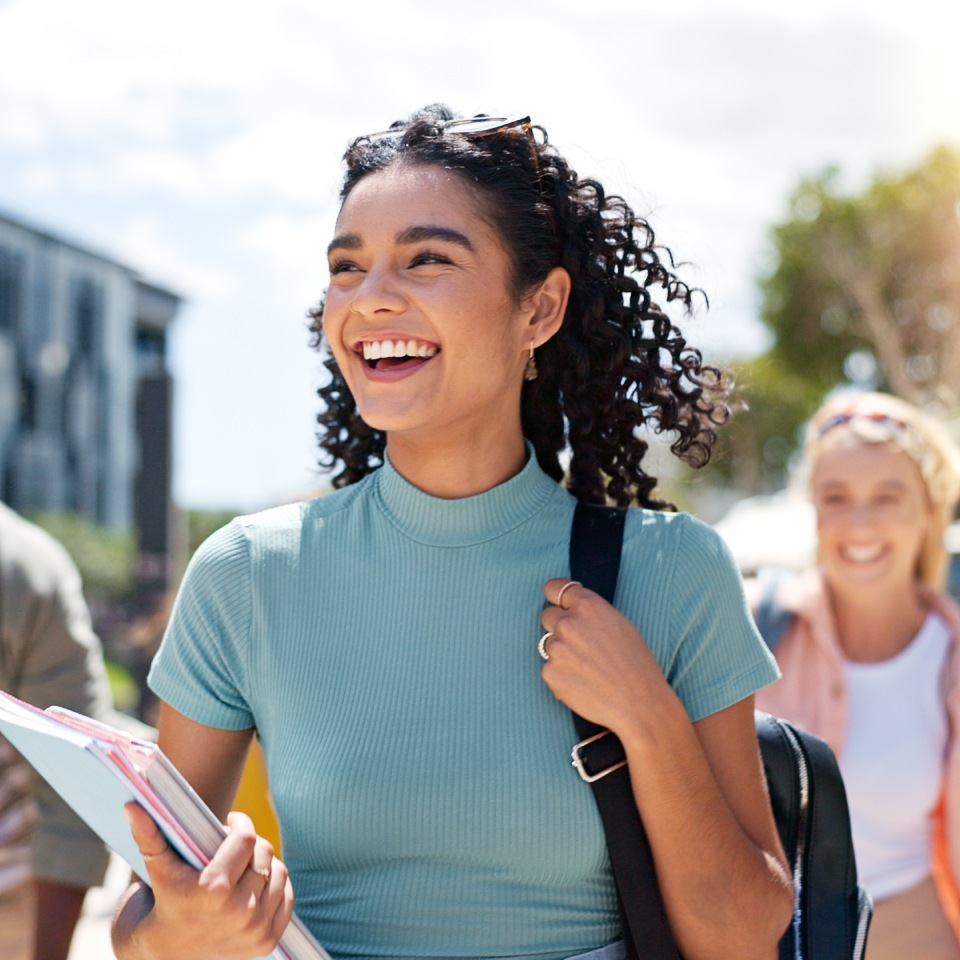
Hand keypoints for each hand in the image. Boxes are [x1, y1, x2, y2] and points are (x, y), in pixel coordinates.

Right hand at [122, 802, 292, 959]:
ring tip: (243, 865)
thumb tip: (133, 805)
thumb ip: (148, 835)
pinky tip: (254, 885)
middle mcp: (240, 912)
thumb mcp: (157, 870)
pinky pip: (286, 896)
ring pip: (278, 871)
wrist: (164, 959)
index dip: (239, 824)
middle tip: (232, 847)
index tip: (230, 823)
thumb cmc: (161, 905)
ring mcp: (256, 929)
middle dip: (249, 844)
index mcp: (214, 890)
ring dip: (263, 864)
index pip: (246, 838)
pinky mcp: (267, 941)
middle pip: (264, 852)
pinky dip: (274, 886)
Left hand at [539, 578, 672, 738]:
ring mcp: (556, 649)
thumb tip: (571, 610)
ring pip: (549, 644)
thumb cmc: (636, 664)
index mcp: (588, 606)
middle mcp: (568, 623)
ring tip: (588, 668)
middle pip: (547, 616)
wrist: (639, 704)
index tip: (558, 604)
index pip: (553, 588)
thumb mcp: (620, 624)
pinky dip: (562, 675)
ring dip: (562, 652)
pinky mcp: (549, 673)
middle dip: (559, 626)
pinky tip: (583, 683)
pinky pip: (550, 668)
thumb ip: (591, 613)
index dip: (555, 597)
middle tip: (580, 644)